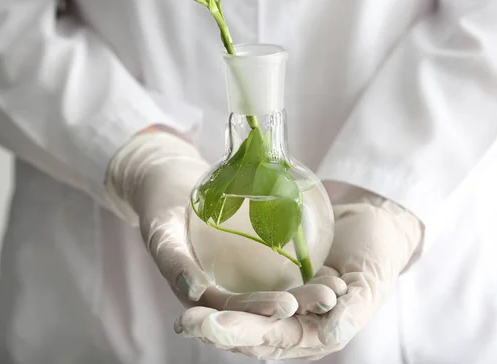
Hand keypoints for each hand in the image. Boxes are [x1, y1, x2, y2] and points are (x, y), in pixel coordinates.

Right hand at [104, 131, 336, 318]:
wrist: (170, 185)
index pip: (231, 311)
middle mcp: (221, 294)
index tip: (287, 303)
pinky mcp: (250, 263)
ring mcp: (236, 279)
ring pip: (274, 291)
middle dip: (294, 306)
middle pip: (260, 306)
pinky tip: (329, 265)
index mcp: (197, 298)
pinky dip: (302, 271)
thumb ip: (173, 261)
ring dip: (305, 293)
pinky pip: (278, 270)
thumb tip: (195, 292)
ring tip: (335, 287)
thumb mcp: (160, 231)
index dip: (258, 309)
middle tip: (325, 297)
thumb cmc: (161, 206)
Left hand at [175, 183, 422, 359]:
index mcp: (317, 334)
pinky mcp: (275, 281)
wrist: (370, 220)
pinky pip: (246, 291)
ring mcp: (283, 305)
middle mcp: (296, 325)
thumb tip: (329, 335)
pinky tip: (196, 289)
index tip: (212, 324)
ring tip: (185, 316)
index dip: (243, 333)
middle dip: (219, 330)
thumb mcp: (371, 282)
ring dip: (215, 316)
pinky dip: (222, 293)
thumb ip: (353, 311)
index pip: (276, 338)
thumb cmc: (376, 252)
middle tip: (187, 322)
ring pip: (245, 316)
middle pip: (252, 333)